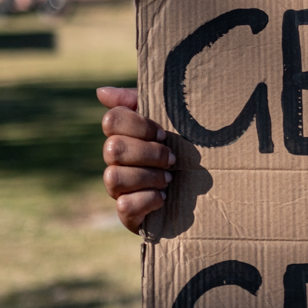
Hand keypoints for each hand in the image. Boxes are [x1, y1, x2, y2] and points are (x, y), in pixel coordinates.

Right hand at [99, 87, 173, 232]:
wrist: (207, 190)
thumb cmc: (183, 147)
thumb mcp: (167, 118)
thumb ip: (136, 101)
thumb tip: (100, 92)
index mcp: (123, 134)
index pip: (112, 120)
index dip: (140, 126)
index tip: (164, 134)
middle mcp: (114, 161)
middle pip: (113, 149)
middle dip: (149, 153)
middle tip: (172, 159)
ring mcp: (118, 188)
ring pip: (113, 177)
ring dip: (148, 177)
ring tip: (170, 179)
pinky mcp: (127, 215)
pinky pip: (124, 205)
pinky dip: (148, 199)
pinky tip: (164, 197)